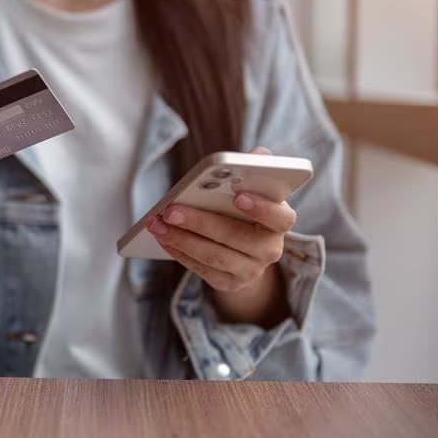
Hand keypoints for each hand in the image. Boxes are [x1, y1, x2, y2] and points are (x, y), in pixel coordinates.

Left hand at [146, 149, 296, 292]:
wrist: (245, 248)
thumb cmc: (243, 207)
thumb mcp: (252, 186)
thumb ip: (254, 168)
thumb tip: (256, 154)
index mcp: (280, 221)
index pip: (281, 218)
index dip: (262, 208)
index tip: (238, 195)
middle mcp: (270, 250)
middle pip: (236, 238)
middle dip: (200, 223)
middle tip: (170, 210)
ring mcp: (251, 271)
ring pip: (214, 256)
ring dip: (181, 239)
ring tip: (157, 224)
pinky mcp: (230, 283)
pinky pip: (202, 269)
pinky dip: (179, 252)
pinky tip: (162, 237)